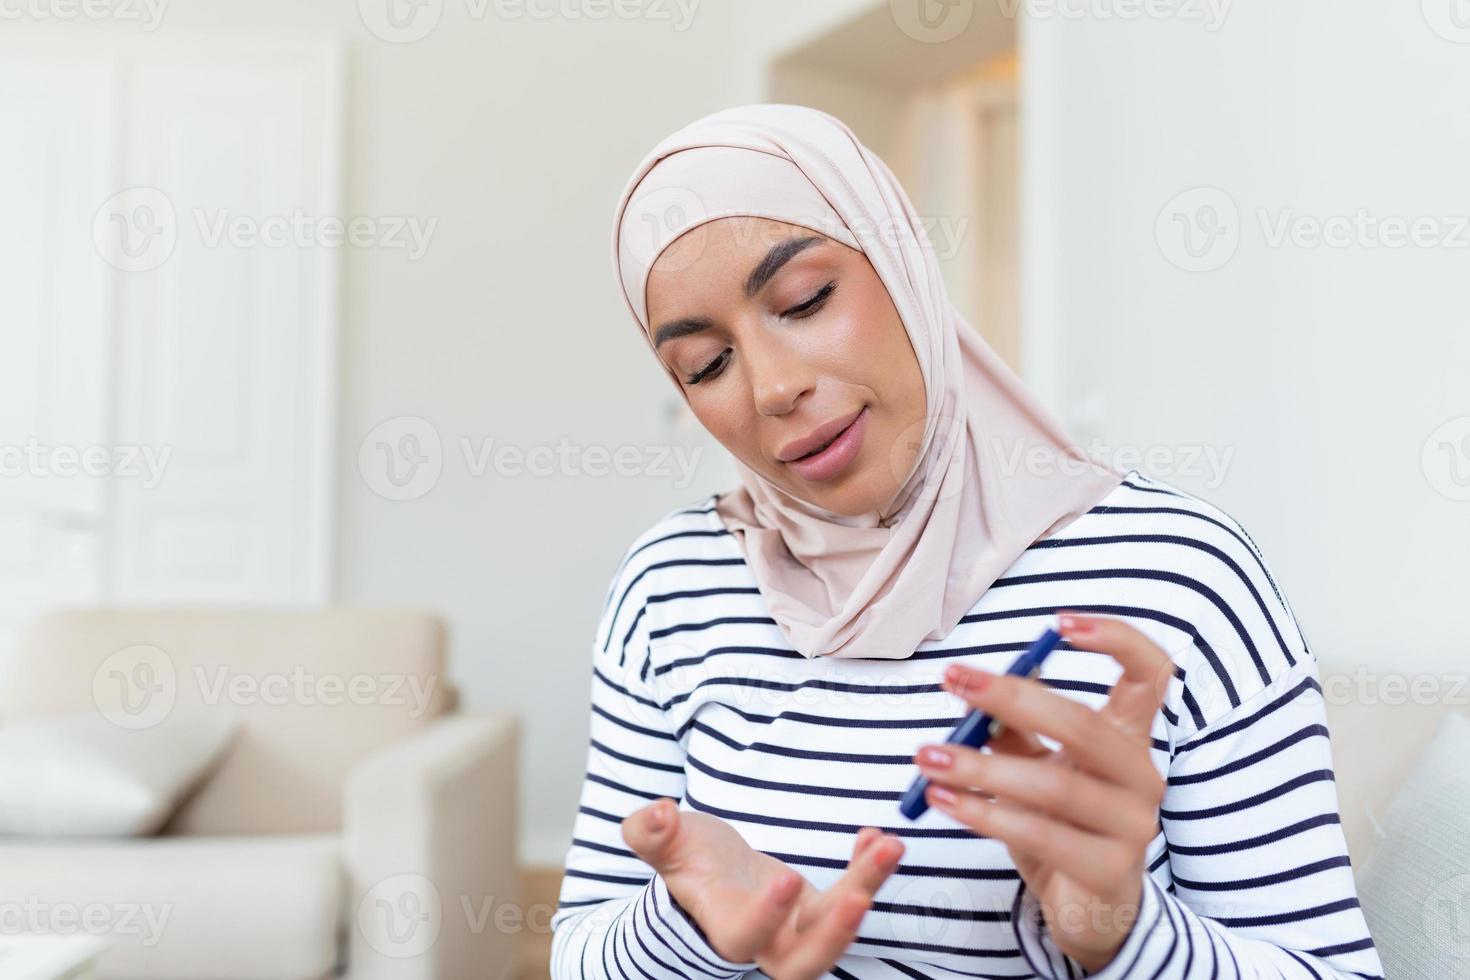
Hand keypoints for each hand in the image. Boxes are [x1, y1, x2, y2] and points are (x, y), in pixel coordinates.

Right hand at [621, 799, 903, 978]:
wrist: (712, 876)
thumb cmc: (686, 859)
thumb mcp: (663, 841)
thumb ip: (650, 831)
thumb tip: (656, 814)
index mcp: (723, 925)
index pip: (744, 937)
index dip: (765, 917)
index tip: (787, 879)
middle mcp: (765, 941)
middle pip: (804, 964)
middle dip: (835, 935)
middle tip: (860, 899)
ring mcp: (797, 930)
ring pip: (838, 927)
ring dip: (867, 888)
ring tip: (890, 845)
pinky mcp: (820, 912)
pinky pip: (852, 897)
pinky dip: (868, 871)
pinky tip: (876, 837)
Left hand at [913, 613, 1170, 971]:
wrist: (1090, 911)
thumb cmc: (1060, 825)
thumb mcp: (1037, 768)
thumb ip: (1013, 728)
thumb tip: (971, 685)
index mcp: (1130, 738)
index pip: (1151, 674)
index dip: (1118, 640)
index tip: (1061, 623)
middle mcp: (1142, 776)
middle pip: (1086, 725)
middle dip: (1014, 697)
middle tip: (954, 680)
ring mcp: (1132, 827)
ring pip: (1055, 786)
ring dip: (982, 767)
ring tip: (928, 757)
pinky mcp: (1108, 871)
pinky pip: (1041, 835)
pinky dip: (984, 814)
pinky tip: (942, 799)